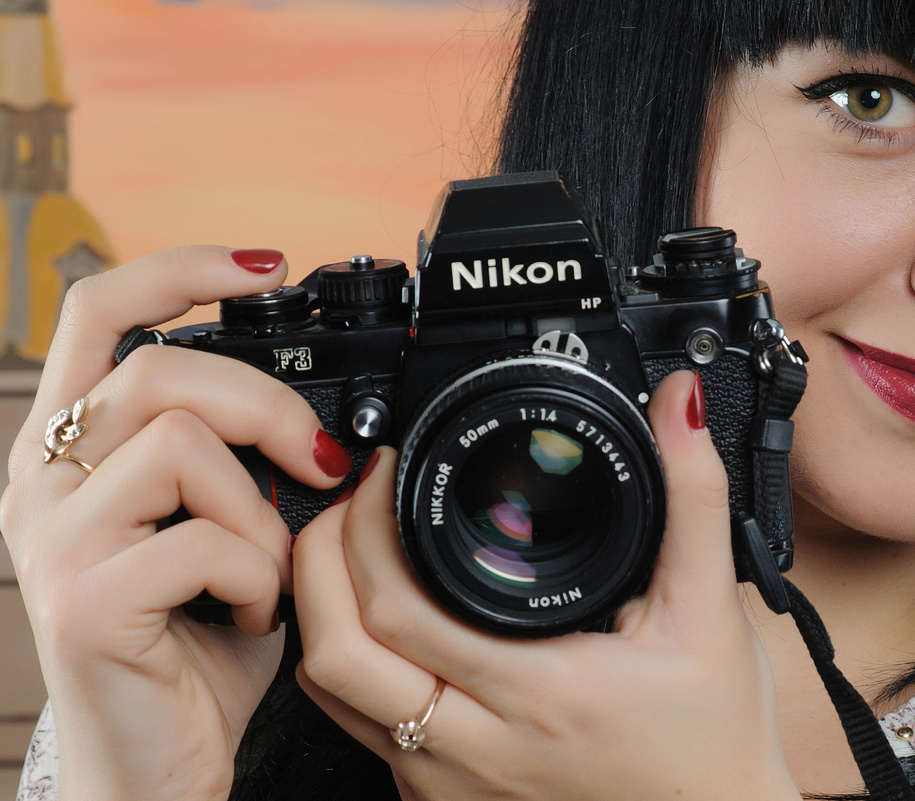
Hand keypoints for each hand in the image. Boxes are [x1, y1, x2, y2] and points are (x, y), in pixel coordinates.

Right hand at [0, 247, 352, 800]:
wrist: (161, 762)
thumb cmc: (197, 643)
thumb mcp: (217, 528)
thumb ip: (235, 463)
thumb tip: (315, 416)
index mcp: (75, 450)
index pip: (97, 313)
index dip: (179, 268)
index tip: (264, 265)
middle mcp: (45, 481)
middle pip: (161, 372)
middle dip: (267, 406)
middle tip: (318, 462)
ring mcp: (54, 539)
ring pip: (184, 446)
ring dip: (262, 512)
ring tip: (268, 570)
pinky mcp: (82, 600)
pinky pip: (207, 540)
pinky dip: (259, 577)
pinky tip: (250, 614)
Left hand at [293, 370, 802, 800]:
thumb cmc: (713, 734)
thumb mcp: (710, 610)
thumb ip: (692, 498)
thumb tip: (678, 406)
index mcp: (539, 691)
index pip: (400, 611)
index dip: (367, 527)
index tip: (388, 472)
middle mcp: (478, 748)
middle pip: (335, 655)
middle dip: (316, 559)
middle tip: (351, 501)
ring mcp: (451, 783)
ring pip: (332, 696)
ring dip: (323, 611)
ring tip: (354, 549)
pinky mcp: (443, 800)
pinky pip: (360, 728)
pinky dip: (351, 661)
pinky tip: (385, 622)